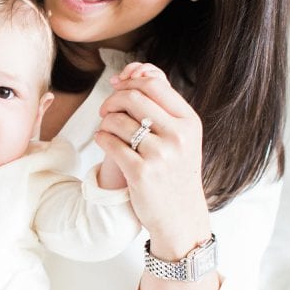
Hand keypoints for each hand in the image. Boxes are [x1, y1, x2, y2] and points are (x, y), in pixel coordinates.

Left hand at [95, 62, 210, 255]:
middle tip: (105, 110)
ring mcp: (160, 155)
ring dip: (105, 121)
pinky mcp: (140, 173)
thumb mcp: (181, 137)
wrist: (180, 216)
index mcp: (189, 122)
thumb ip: (162, 107)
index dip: (130, 81)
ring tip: (106, 128)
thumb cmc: (175, 172)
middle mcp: (177, 136)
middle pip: (133, 97)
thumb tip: (130, 73)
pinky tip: (102, 141)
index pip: (155, 84)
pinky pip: (109, 143)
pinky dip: (101, 138)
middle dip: (113, 99)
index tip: (117, 86)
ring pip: (118, 120)